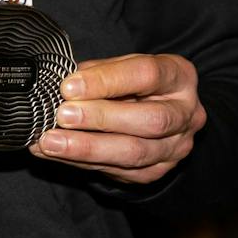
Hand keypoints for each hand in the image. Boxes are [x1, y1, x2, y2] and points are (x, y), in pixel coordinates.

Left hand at [30, 53, 205, 183]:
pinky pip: (119, 171)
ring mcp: (176, 147)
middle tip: (63, 115)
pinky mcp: (158, 170)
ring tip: (51, 142)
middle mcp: (186, 114)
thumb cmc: (130, 82)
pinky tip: (53, 154)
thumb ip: (97, 72)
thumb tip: (63, 87)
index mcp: (179, 76)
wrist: (151, 110)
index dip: (106, 80)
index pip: (146, 75)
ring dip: (87, 148)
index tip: (69, 87)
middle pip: (150, 120)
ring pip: (135, 152)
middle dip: (101, 118)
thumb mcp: (118, 66)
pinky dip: (81, 162)